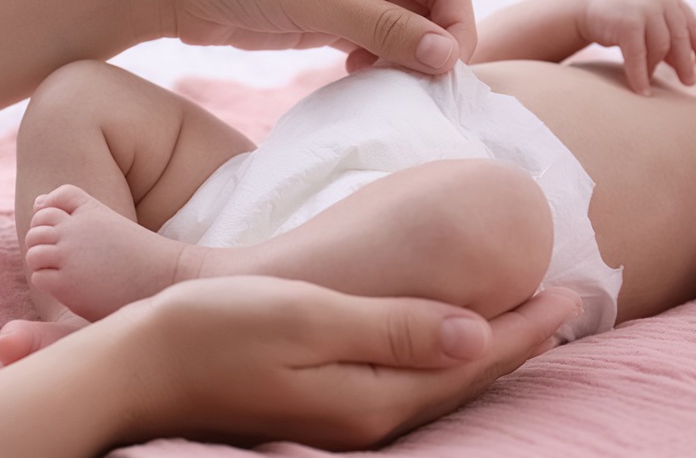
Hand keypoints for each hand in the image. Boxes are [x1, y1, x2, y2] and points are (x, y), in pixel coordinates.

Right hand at [107, 276, 579, 449]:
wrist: (140, 367)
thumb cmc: (215, 329)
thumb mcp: (308, 318)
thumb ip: (393, 329)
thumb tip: (475, 332)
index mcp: (370, 392)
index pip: (470, 357)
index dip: (525, 326)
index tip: (571, 294)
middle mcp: (365, 415)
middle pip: (462, 376)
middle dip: (518, 342)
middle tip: (565, 307)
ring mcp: (340, 417)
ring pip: (436, 383)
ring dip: (484, 353)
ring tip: (520, 326)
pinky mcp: (319, 407)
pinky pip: (403, 384)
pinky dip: (439, 362)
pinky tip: (439, 345)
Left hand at [147, 0, 475, 74]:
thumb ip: (385, 28)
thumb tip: (447, 57)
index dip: (454, 24)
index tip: (447, 71)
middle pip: (425, 6)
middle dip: (427, 46)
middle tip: (421, 89)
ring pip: (398, 28)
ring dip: (400, 58)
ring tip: (388, 86)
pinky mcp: (323, 17)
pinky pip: (367, 42)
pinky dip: (372, 62)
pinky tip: (357, 79)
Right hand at [580, 0, 695, 94]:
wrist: (583, 10)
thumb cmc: (618, 20)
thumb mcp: (647, 22)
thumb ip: (666, 36)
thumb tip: (688, 64)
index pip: (692, 26)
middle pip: (679, 38)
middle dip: (685, 63)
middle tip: (688, 82)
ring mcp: (644, 9)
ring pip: (660, 47)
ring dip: (654, 69)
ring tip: (649, 83)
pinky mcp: (628, 24)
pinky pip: (639, 56)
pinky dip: (640, 75)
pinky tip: (641, 90)